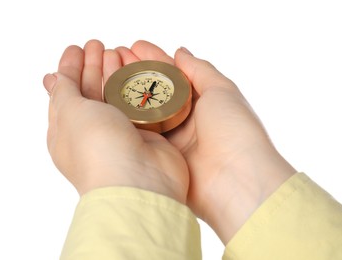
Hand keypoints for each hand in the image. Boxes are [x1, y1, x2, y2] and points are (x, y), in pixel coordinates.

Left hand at [43, 40, 188, 202]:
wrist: (139, 181)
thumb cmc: (97, 150)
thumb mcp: (70, 112)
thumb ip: (64, 91)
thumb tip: (54, 78)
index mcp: (66, 131)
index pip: (65, 92)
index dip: (69, 68)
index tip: (76, 48)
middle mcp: (93, 132)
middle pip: (91, 91)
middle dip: (93, 66)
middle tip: (98, 45)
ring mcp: (120, 132)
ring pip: (116, 95)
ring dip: (115, 73)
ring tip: (117, 51)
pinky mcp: (145, 133)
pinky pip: (139, 104)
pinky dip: (137, 87)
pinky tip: (138, 72)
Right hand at [125, 41, 295, 242]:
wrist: (235, 181)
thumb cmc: (235, 131)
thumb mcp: (222, 90)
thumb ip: (200, 70)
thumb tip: (180, 52)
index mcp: (203, 102)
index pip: (173, 75)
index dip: (154, 59)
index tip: (134, 46)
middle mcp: (186, 120)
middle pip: (156, 92)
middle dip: (136, 75)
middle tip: (113, 58)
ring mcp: (173, 139)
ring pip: (145, 112)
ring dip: (127, 94)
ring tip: (106, 74)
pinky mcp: (162, 157)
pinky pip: (141, 134)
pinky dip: (127, 120)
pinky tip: (109, 104)